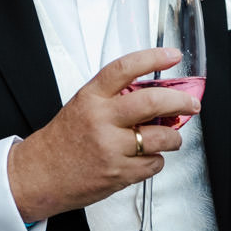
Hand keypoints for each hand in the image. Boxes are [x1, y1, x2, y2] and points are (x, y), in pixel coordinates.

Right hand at [8, 47, 199, 221]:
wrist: (39, 175)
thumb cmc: (62, 140)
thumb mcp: (83, 106)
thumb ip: (114, 97)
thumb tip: (155, 93)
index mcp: (92, 97)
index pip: (125, 68)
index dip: (153, 58)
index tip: (172, 55)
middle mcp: (101, 120)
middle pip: (153, 103)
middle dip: (181, 102)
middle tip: (191, 104)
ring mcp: (111, 148)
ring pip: (161, 138)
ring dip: (174, 138)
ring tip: (170, 137)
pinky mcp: (118, 174)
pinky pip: (154, 164)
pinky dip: (156, 161)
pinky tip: (146, 157)